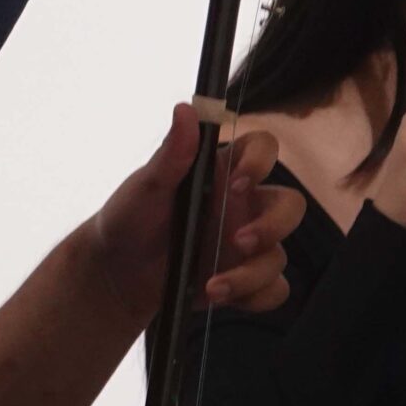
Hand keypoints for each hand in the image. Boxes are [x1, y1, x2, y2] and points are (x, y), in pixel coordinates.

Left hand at [88, 105, 307, 321]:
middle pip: (290, 206)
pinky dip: (256, 296)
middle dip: (273, 225)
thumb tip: (185, 109)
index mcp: (224, 172)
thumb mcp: (146, 186)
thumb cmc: (129, 218)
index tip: (237, 181)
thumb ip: (171, 153)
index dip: (260, 162)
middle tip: (238, 239)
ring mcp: (246, 245)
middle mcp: (243, 206)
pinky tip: (223, 295)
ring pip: (280, 255)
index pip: (263, 150)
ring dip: (252, 273)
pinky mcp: (244, 279)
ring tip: (214, 287)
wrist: (115, 273)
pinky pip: (273, 289)